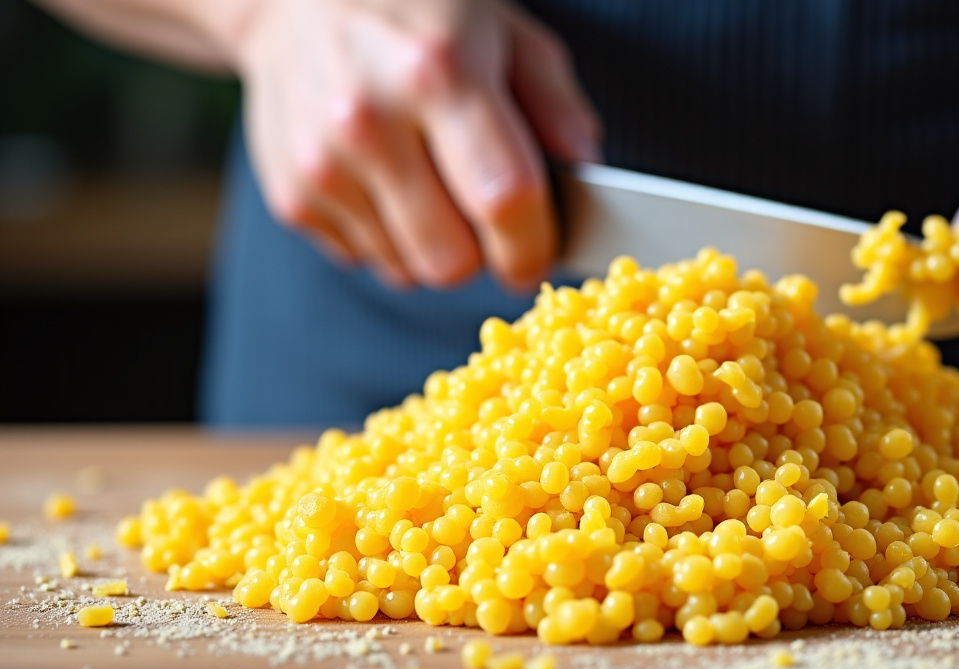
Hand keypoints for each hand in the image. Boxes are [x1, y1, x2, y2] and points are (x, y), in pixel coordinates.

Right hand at [233, 0, 599, 290]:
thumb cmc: (416, 12)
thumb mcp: (505, 31)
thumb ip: (555, 105)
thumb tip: (585, 172)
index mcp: (439, 74)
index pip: (504, 200)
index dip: (533, 246)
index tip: (540, 256)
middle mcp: (371, 121)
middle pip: (451, 259)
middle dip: (482, 253)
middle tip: (485, 218)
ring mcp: (322, 162)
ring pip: (408, 270)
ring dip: (433, 247)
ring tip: (430, 185)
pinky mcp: (291, 193)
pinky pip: (364, 259)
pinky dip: (387, 237)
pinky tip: (385, 182)